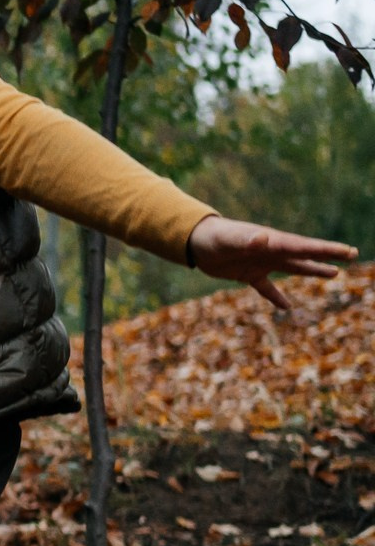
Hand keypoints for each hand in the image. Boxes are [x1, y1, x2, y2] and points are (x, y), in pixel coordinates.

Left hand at [186, 215, 355, 310]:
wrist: (195, 241)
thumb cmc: (214, 237)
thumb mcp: (230, 239)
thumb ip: (247, 240)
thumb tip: (264, 239)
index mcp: (273, 243)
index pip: (305, 247)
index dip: (327, 250)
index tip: (348, 251)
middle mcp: (272, 251)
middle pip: (305, 255)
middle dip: (328, 256)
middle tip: (351, 255)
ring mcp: (262, 263)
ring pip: (292, 268)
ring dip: (312, 271)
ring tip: (334, 274)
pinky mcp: (248, 274)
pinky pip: (266, 288)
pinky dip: (276, 297)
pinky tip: (287, 307)